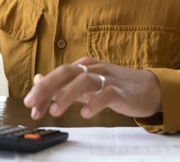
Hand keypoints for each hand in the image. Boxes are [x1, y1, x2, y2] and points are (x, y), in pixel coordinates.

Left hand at [23, 57, 161, 119]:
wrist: (149, 88)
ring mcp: (108, 78)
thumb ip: (63, 83)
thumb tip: (37, 80)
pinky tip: (85, 113)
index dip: (42, 89)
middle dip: (46, 87)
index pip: (58, 75)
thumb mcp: (86, 83)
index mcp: (84, 67)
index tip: (30, 106)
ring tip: (55, 110)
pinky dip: (94, 103)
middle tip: (31, 103)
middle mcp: (94, 69)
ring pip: (84, 80)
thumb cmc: (115, 86)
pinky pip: (106, 94)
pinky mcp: (121, 91)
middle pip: (66, 73)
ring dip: (67, 95)